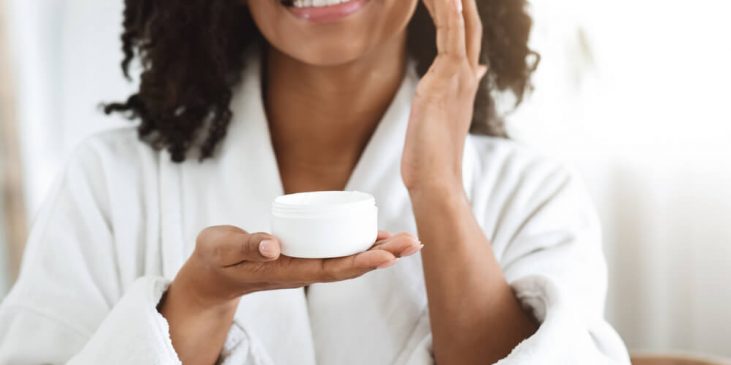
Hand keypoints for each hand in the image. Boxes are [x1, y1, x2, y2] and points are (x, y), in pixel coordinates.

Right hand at [159, 225, 420, 363]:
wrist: (214, 271)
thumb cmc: (217, 258)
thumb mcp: (222, 248)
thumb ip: (245, 245)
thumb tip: (273, 244)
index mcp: (286, 271)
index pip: (330, 270)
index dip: (360, 263)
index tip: (387, 256)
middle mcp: (302, 270)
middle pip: (349, 266)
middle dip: (383, 256)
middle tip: (415, 243)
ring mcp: (306, 264)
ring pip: (349, 260)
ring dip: (380, 251)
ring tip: (409, 241)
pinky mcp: (306, 255)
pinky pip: (339, 251)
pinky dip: (362, 245)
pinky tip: (380, 237)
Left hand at [401, 0, 486, 193]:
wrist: (437, 181)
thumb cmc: (434, 155)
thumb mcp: (445, 117)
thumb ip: (459, 90)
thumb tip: (478, 70)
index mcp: (464, 83)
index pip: (466, 37)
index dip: (459, 12)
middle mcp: (465, 76)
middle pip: (469, 24)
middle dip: (461, 0)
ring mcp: (458, 78)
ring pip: (461, 24)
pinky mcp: (444, 81)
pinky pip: (450, 37)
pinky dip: (450, 12)